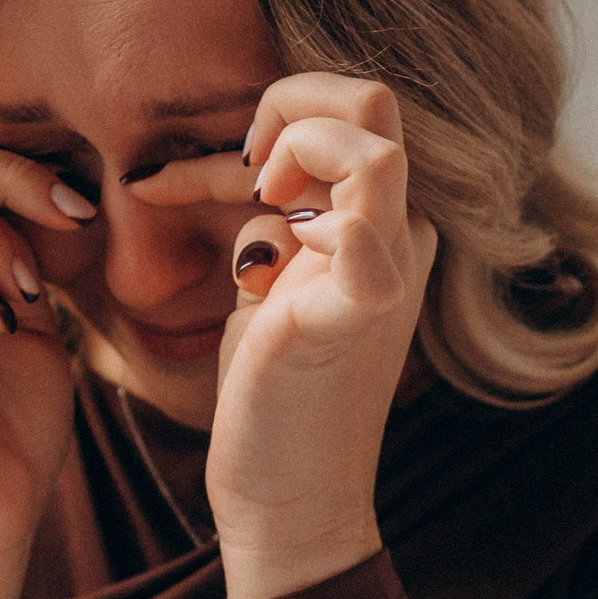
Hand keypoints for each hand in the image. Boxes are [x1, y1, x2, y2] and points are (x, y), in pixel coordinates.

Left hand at [197, 76, 437, 598]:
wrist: (290, 495)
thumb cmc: (275, 392)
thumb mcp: (270, 278)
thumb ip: (274, 215)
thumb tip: (244, 159)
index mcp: (384, 227)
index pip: (344, 121)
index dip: (265, 122)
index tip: (197, 173)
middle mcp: (401, 240)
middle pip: (374, 103)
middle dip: (288, 103)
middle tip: (245, 169)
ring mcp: (389, 273)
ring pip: (373, 143)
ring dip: (294, 151)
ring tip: (257, 200)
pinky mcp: (358, 312)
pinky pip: (358, 234)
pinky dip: (303, 228)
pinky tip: (262, 273)